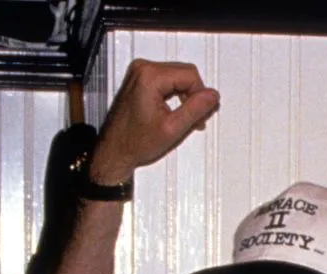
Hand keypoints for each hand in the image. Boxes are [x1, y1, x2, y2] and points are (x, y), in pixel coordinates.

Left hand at [87, 59, 220, 184]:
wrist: (114, 150)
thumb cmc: (134, 143)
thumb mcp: (172, 129)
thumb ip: (195, 109)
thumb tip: (212, 96)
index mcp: (149, 77)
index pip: (190, 75)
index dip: (201, 95)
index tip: (202, 113)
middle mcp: (142, 69)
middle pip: (184, 73)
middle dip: (194, 95)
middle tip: (197, 118)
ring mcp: (139, 73)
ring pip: (177, 76)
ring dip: (186, 95)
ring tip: (186, 117)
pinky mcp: (139, 79)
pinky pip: (167, 80)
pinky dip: (175, 95)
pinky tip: (176, 112)